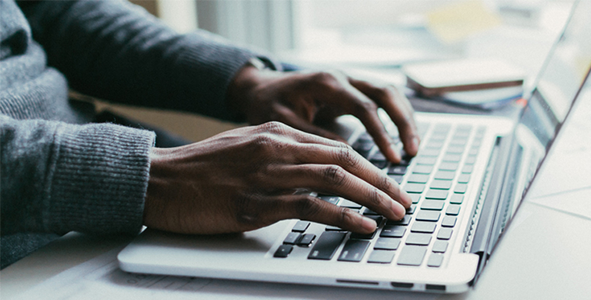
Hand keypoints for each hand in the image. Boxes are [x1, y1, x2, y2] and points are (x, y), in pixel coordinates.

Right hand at [143, 122, 411, 234]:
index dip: (371, 167)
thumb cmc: (200, 170)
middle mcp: (277, 148)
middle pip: (346, 160)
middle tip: (404, 201)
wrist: (157, 181)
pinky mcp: (256, 204)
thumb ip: (281, 154)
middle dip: (382, 182)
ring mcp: (267, 175)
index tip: (391, 184)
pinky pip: (311, 208)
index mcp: (277, 133)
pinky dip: (343, 217)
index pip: (338, 147)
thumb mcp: (246, 148)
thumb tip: (317, 171)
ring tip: (394, 214)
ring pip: (335, 180)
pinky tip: (362, 225)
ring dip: (373, 198)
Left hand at [226, 66, 418, 162]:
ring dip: (405, 118)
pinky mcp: (352, 88)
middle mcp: (343, 77)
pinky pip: (383, 97)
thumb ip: (313, 138)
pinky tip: (402, 137)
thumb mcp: (282, 123)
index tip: (393, 158)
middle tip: (413, 151)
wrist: (260, 86)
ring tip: (413, 147)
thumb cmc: (267, 104)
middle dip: (404, 122)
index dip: (382, 134)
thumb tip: (345, 159)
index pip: (365, 107)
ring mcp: (350, 79)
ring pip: (390, 92)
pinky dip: (396, 115)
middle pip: (386, 93)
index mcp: (326, 84)